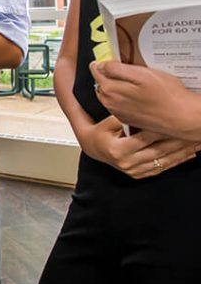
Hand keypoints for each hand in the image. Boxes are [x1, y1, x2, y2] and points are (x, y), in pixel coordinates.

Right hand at [78, 115, 197, 178]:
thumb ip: (122, 117)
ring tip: (195, 143)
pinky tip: (188, 154)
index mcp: (118, 150)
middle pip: (158, 151)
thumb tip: (138, 109)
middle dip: (177, 142)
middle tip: (192, 133)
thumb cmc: (100, 132)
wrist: (93, 148)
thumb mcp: (107, 123)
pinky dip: (177, 161)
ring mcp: (134, 170)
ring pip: (163, 161)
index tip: (176, 123)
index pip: (145, 138)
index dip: (161, 130)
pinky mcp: (139, 174)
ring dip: (182, 152)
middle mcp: (127, 163)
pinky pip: (162, 168)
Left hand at [91, 60, 200, 139]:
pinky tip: (135, 94)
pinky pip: (116, 104)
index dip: (102, 62)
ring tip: (131, 82)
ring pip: (107, 93)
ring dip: (114, 86)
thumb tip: (100, 65)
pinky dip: (121, 97)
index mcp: (110, 90)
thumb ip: (116, 69)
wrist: (181, 117)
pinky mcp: (126, 118)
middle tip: (124, 69)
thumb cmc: (166, 95)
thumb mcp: (142, 74)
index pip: (96, 70)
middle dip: (107, 74)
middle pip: (100, 82)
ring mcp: (117, 112)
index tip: (110, 59)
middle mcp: (110, 103)